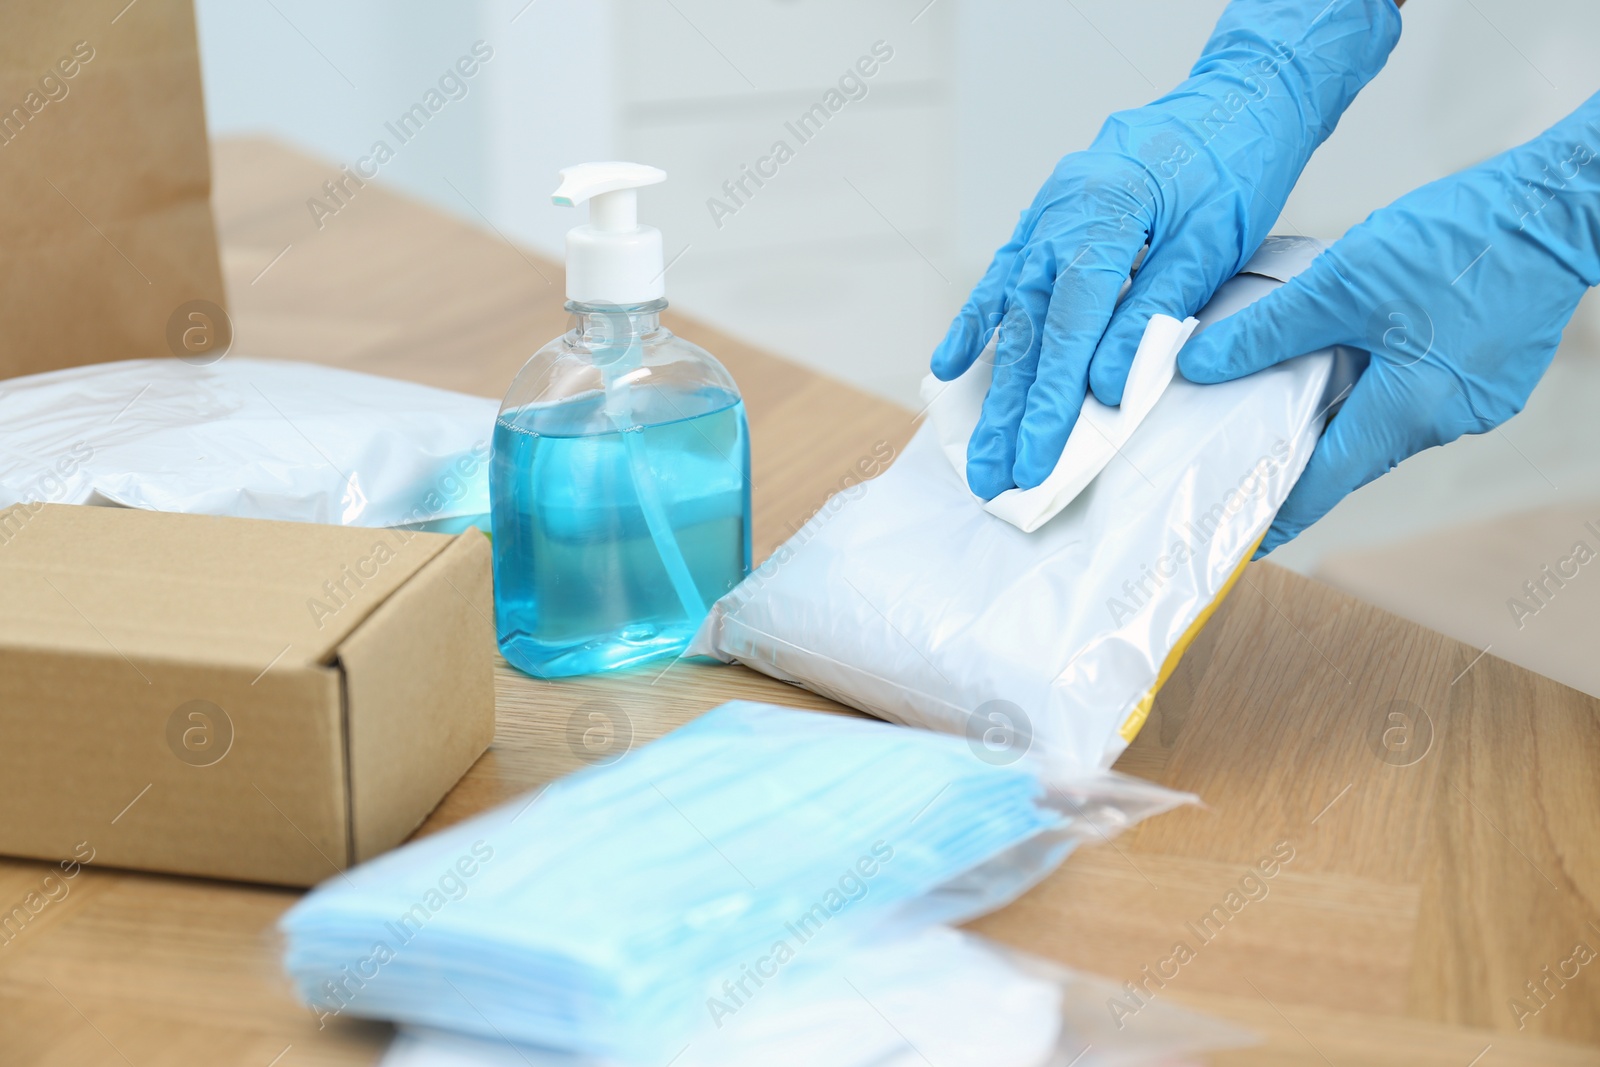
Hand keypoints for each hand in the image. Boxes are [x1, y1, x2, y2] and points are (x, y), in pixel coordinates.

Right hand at [930, 0, 1401, 499]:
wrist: (1233, 100)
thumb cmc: (1233, 164)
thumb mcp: (1212, 241)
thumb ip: (1154, 313)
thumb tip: (1107, 388)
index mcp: (1102, 212)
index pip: (1070, 325)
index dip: (1051, 399)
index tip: (1037, 457)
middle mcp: (1058, 214)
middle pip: (1030, 330)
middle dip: (1011, 412)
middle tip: (994, 477)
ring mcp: (1044, 217)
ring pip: (1013, 315)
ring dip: (996, 388)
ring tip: (980, 449)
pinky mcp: (1045, 222)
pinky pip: (1004, 280)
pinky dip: (979, 324)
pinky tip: (950, 365)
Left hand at [1179, 94, 1599, 553]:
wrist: (1559, 208)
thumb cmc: (1466, 238)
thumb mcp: (1342, 281)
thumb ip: (1268, 330)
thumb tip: (1204, 364)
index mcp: (1408, 408)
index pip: (1326, 481)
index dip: (1280, 511)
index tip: (1246, 539)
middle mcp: (1446, 419)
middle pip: (1355, 453)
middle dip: (1306, 454)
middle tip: (1253, 456)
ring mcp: (1477, 402)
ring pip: (1389, 423)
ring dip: (1347, 412)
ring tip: (1298, 393)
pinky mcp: (1492, 379)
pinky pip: (1422, 398)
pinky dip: (1386, 386)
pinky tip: (1365, 353)